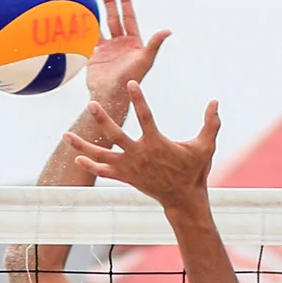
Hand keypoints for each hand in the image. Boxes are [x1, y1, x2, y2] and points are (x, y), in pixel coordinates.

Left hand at [63, 81, 219, 211]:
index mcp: (157, 144)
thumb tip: (215, 101)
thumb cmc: (194, 170)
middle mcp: (140, 155)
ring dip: (84, 145)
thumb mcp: (206, 147)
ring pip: (102, 155)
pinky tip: (78, 157)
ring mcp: (130, 167)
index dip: (139, 99)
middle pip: (116, 135)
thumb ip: (211, 123)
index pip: (146, 117)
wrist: (183, 198)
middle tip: (92, 105)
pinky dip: (91, 165)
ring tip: (66, 135)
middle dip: (103, 120)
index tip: (131, 83)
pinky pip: (104, 171)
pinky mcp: (126, 177)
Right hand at [85, 0, 170, 105]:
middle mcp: (121, 43)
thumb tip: (168, 31)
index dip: (126, 2)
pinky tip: (79, 16)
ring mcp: (108, 48)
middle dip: (110, 3)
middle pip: (115, 18)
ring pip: (102, 25)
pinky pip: (89, 36)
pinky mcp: (95, 53)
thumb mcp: (145, 60)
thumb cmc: (131, 78)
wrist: (111, 93)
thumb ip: (154, 44)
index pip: (129, 17)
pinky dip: (85, 27)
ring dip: (97, 12)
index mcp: (133, 42)